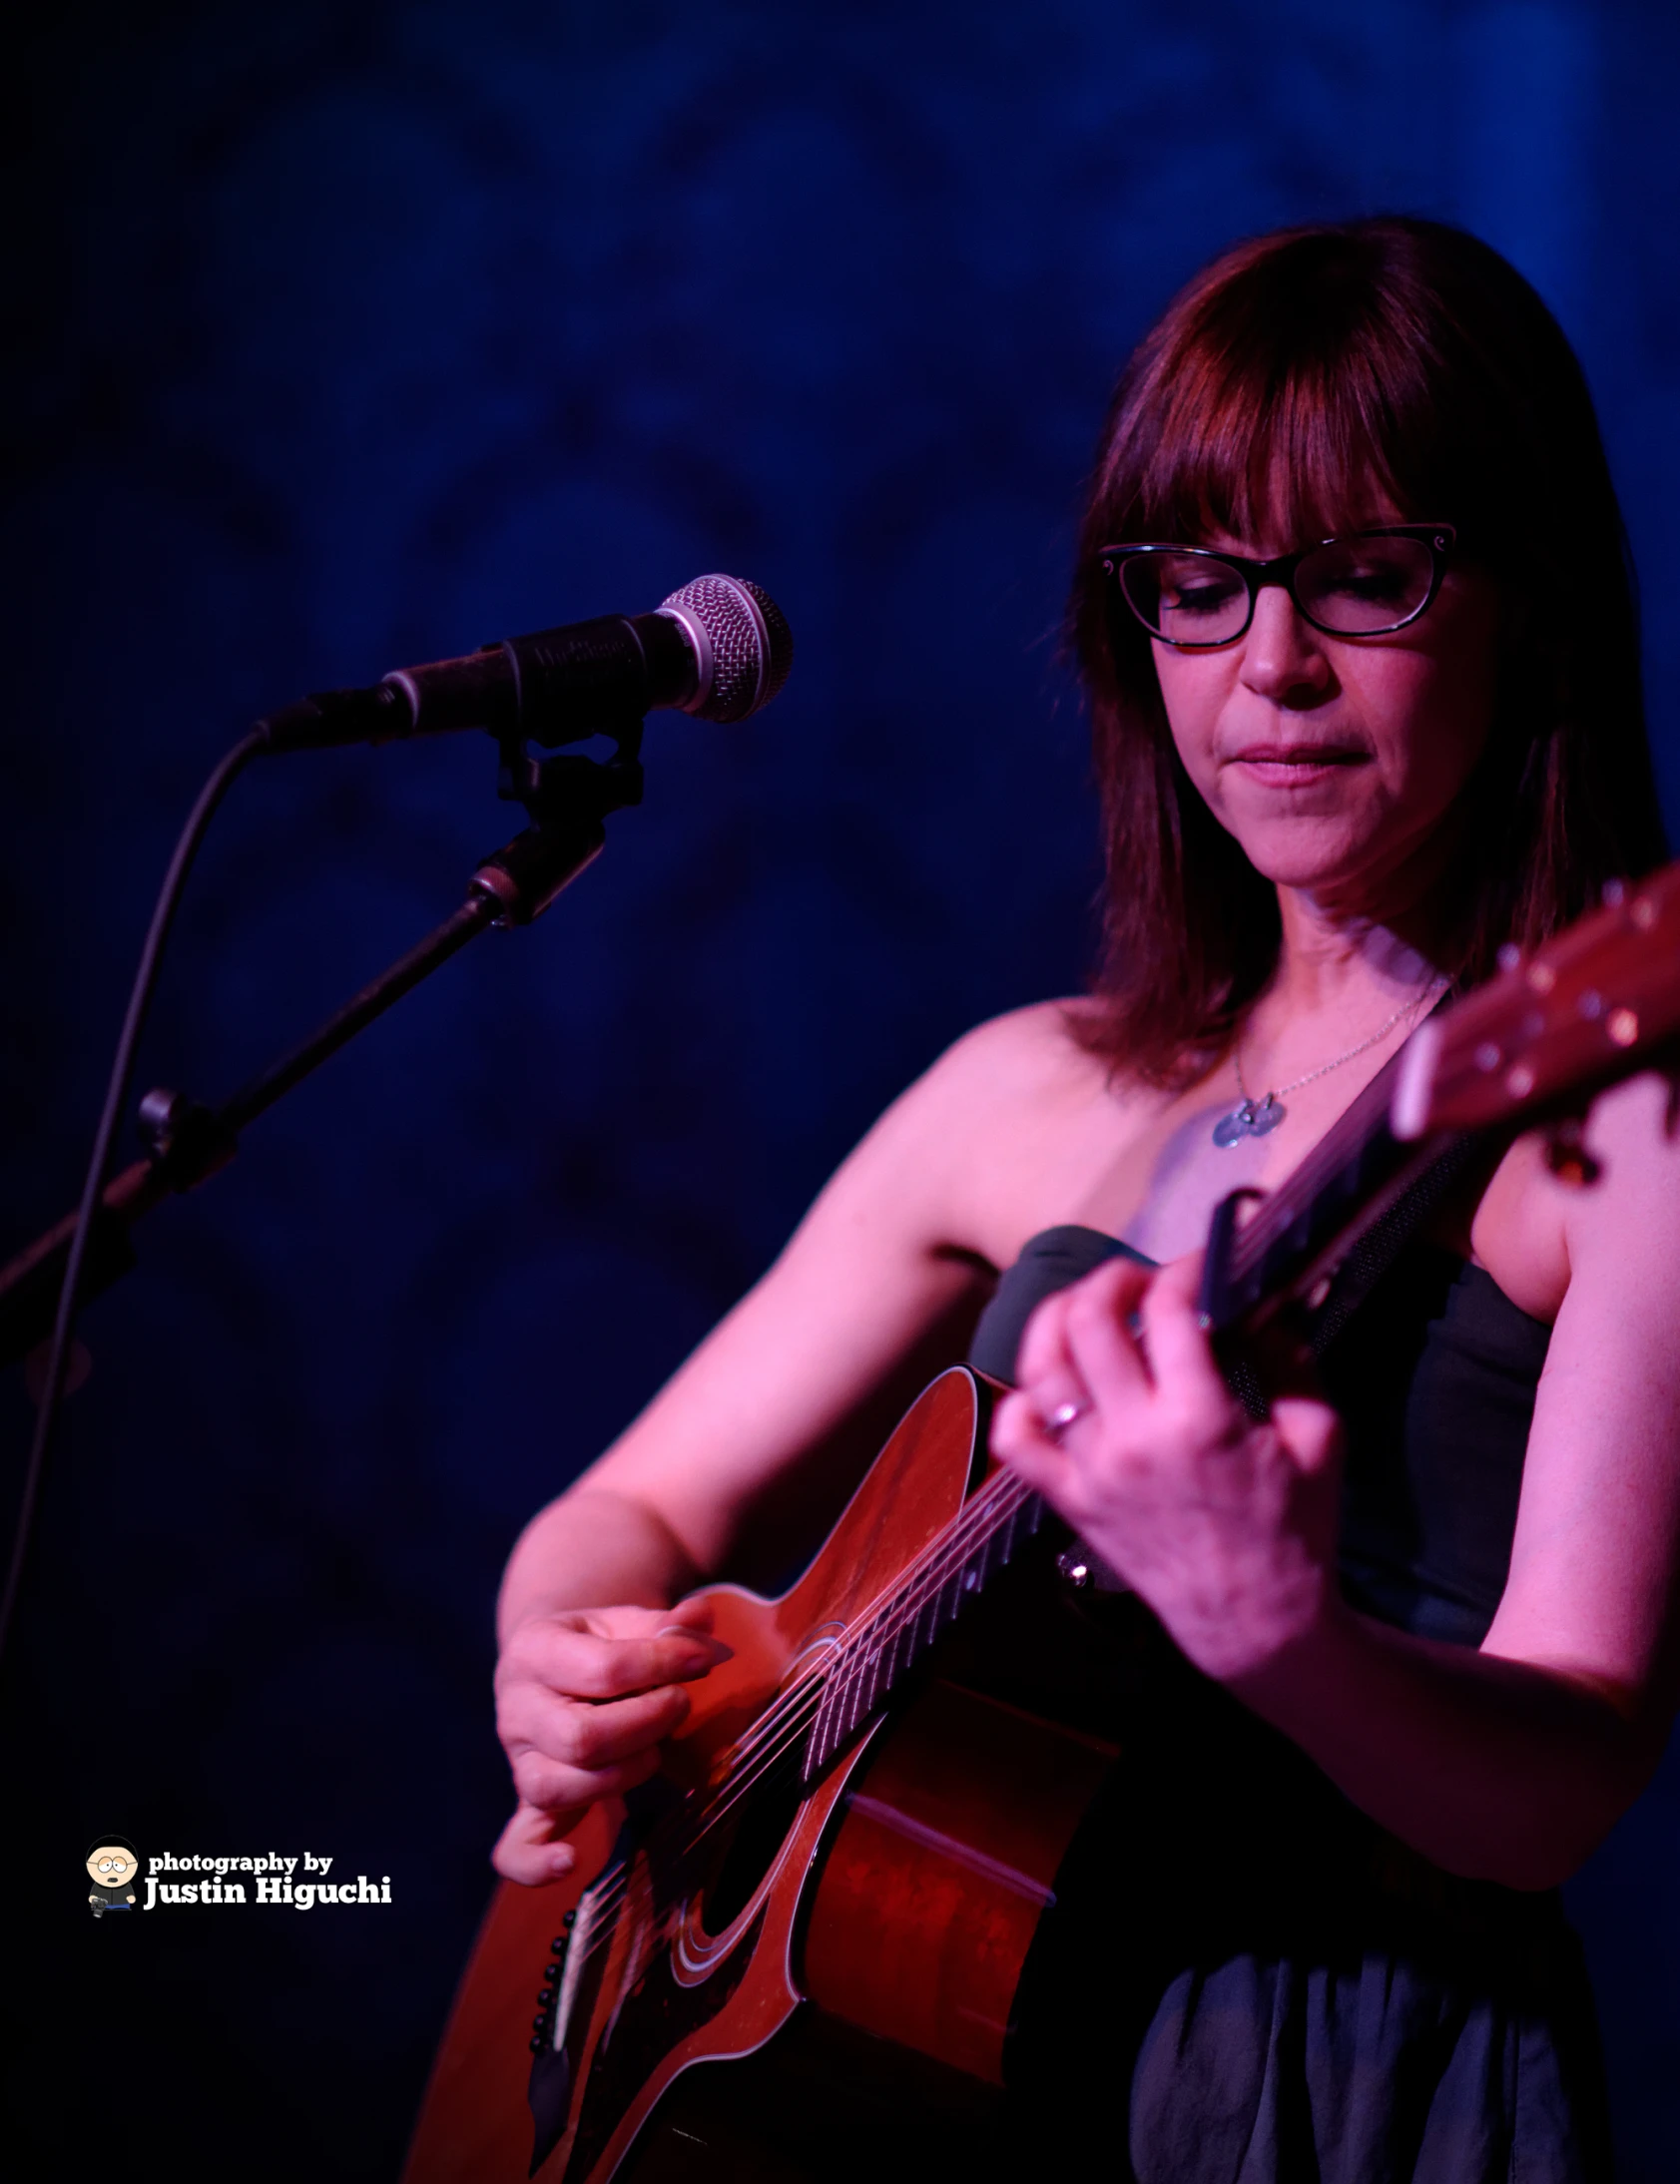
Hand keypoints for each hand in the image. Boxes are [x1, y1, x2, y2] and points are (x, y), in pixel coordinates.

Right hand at [492, 1598, 731, 1884]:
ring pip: (560, 1787)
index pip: (604, 1669)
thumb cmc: (597, 1643)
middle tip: (678, 1704)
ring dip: (624, 1773)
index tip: (702, 1661)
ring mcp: (519, 1761)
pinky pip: (516, 1846)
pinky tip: (571, 1861)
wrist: (550, 1665)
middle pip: (581, 1737)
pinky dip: (538, 1863)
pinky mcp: (527, 1803)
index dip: (664, 1665)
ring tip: (655, 1748)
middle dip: (647, 1724)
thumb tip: (702, 1621)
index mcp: (534, 1651)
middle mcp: (515, 1710)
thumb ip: (668, 1623)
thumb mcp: (626, 1620)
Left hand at [991, 1252, 1343, 1683]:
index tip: (1201, 1267)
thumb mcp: (1319, 1436)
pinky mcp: (1069, 1501)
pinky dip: (1021, 1401)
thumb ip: (1292, 1359)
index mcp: (1199, 1417)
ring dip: (1059, 1319)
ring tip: (1089, 1310)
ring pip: (1040, 1367)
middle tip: (1140, 1283)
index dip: (1184, 1269)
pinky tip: (1053, 1385)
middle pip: (1088, 1320)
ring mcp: (1091, 1470)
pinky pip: (1015, 1440)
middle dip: (1113, 1279)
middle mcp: (1132, 1437)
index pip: (1169, 1308)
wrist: (1255, 1623)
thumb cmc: (1297, 1530)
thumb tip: (1269, 1299)